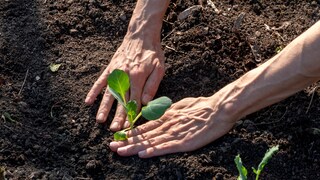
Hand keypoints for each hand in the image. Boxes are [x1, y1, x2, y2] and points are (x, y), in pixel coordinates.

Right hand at [85, 36, 164, 130]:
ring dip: (104, 107)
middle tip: (114, 129)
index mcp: (138, 77)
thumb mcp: (159, 68)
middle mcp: (125, 76)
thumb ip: (152, 86)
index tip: (128, 127)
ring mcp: (115, 72)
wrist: (141, 35)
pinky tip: (88, 101)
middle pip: (121, 100)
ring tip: (100, 120)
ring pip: (109, 93)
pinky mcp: (110, 68)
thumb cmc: (153, 53)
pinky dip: (93, 91)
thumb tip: (145, 102)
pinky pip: (100, 81)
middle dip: (117, 116)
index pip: (134, 100)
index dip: (131, 114)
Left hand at [109, 96, 236, 157]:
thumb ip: (168, 112)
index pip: (145, 126)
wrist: (218, 109)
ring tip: (120, 151)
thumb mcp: (180, 106)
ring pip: (151, 142)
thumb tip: (157, 114)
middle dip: (127, 141)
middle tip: (112, 146)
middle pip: (144, 135)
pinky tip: (143, 154)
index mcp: (166, 117)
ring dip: (134, 147)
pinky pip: (166, 147)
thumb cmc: (201, 106)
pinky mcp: (184, 142)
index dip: (131, 132)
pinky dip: (154, 151)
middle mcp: (167, 125)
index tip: (118, 136)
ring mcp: (174, 134)